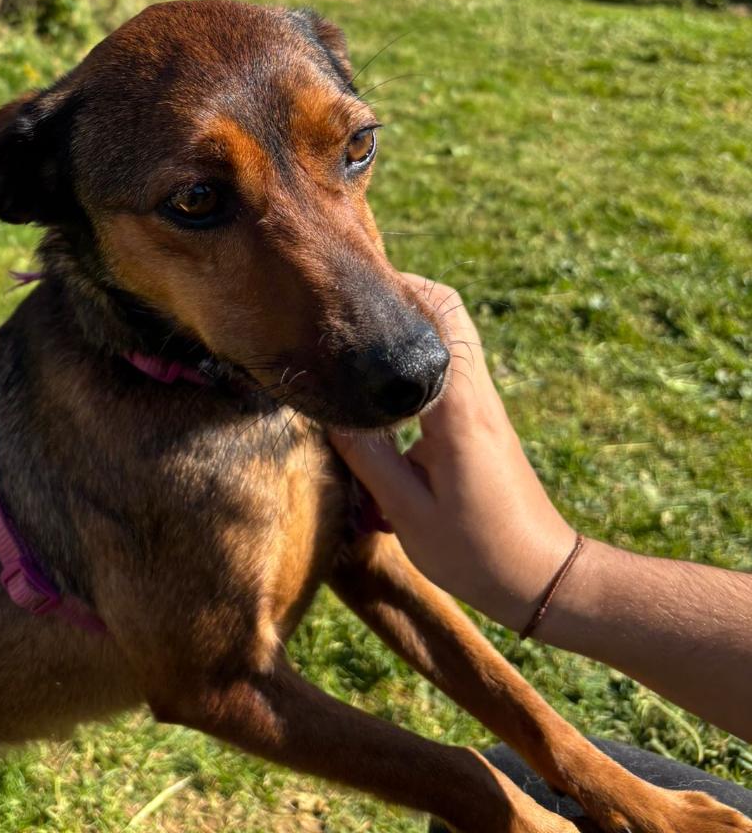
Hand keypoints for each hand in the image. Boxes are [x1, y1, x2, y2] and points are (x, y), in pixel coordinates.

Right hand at [332, 276, 577, 630]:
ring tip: (357, 340)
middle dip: (400, 292)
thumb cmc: (477, 552)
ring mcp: (484, 404)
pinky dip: (416, 360)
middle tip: (350, 306)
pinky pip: (449, 366)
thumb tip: (325, 409)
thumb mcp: (408, 513)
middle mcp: (476, 393)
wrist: (543, 578)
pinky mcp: (482, 420)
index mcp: (459, 408)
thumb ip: (365, 455)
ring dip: (407, 325)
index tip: (347, 292)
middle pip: (447, 307)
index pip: (435, 317)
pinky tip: (379, 389)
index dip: (394, 290)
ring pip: (450, 334)